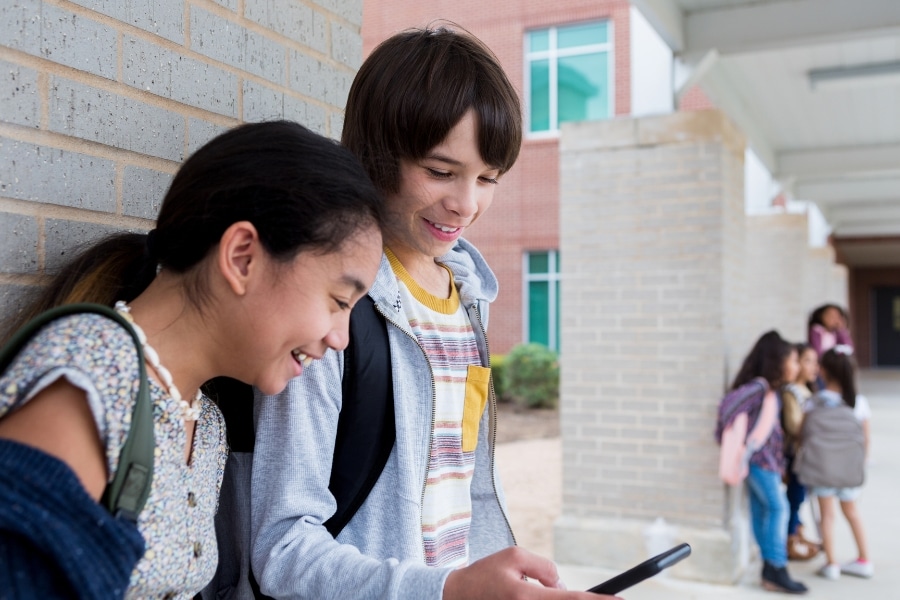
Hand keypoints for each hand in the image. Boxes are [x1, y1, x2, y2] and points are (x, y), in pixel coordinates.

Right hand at [443, 547, 620, 599]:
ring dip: (557, 598)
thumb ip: (543, 567)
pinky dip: (545, 599)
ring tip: (526, 585)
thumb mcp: (514, 556)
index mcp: (527, 597)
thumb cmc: (484, 575)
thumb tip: (561, 584)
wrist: (456, 597)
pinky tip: (533, 592)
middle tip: (586, 593)